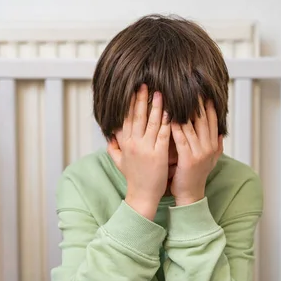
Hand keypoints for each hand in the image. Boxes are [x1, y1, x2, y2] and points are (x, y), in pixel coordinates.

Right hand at [107, 84, 170, 219]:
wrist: (142, 196)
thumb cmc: (133, 178)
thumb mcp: (119, 162)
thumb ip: (113, 148)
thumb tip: (109, 136)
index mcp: (125, 143)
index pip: (126, 118)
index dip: (129, 104)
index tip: (132, 91)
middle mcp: (134, 143)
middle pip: (137, 116)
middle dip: (141, 99)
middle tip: (144, 84)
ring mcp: (146, 148)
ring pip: (151, 122)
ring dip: (156, 106)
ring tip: (160, 93)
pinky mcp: (158, 154)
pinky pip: (163, 134)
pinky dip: (167, 122)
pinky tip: (171, 112)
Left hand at [170, 98, 222, 205]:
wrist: (190, 195)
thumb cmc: (194, 176)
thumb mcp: (209, 159)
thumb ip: (215, 145)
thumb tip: (220, 133)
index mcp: (213, 144)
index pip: (211, 119)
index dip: (207, 104)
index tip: (200, 90)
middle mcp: (209, 146)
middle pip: (202, 118)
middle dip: (195, 102)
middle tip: (187, 87)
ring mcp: (200, 153)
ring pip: (191, 125)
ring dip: (182, 110)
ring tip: (174, 96)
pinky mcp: (188, 159)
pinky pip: (181, 138)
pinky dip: (175, 126)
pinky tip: (168, 116)